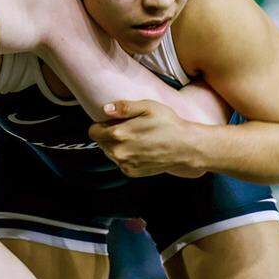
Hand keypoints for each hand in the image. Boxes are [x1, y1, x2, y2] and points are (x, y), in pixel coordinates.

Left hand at [88, 99, 203, 177]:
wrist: (186, 147)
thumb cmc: (169, 124)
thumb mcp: (148, 107)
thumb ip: (124, 107)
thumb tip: (106, 109)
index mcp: (118, 134)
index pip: (93, 131)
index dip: (102, 125)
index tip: (113, 122)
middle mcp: (118, 152)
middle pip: (101, 142)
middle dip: (109, 135)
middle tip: (128, 129)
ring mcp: (125, 164)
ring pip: (110, 153)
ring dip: (117, 146)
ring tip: (137, 139)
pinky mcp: (131, 172)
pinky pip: (121, 162)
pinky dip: (127, 156)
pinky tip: (141, 149)